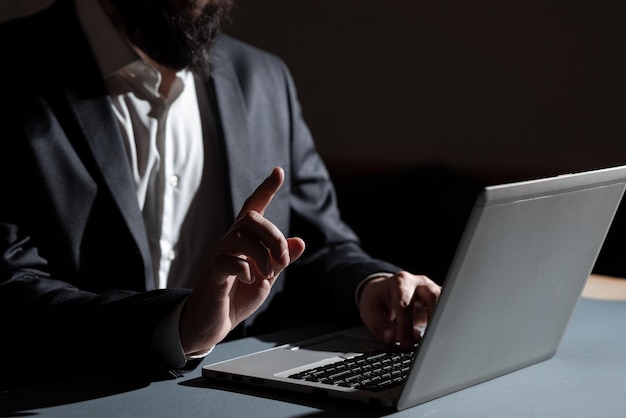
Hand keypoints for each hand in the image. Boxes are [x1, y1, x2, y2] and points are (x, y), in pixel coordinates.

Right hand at [180, 167, 305, 354]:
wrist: (212, 324)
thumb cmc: (236, 297)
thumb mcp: (266, 278)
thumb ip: (281, 261)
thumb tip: (300, 241)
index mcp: (243, 241)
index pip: (253, 208)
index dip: (266, 189)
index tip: (278, 171)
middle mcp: (229, 243)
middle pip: (251, 219)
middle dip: (274, 236)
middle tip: (282, 260)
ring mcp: (218, 255)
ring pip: (242, 236)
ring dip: (264, 255)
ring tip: (268, 275)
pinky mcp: (212, 272)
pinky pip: (230, 260)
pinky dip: (247, 270)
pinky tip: (249, 280)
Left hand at [359, 272, 440, 349]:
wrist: (383, 291)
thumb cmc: (378, 300)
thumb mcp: (370, 310)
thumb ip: (379, 325)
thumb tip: (391, 338)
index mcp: (400, 283)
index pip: (405, 305)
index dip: (405, 326)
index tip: (405, 344)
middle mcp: (419, 284)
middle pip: (432, 298)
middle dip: (431, 321)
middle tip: (427, 344)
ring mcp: (432, 291)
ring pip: (445, 304)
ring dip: (442, 323)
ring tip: (436, 343)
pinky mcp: (440, 301)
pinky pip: (448, 311)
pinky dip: (446, 325)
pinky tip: (441, 339)